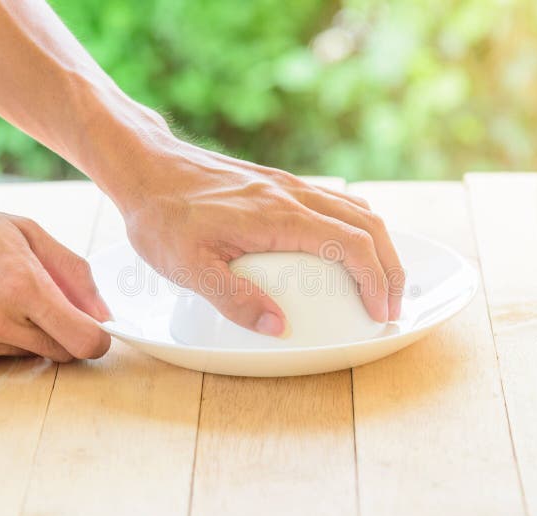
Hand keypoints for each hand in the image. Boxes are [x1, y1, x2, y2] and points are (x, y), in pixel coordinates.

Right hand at [0, 181, 110, 369]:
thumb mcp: (27, 232)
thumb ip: (73, 273)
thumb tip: (104, 314)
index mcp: (22, 285)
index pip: (84, 341)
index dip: (99, 338)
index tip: (96, 328)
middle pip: (62, 353)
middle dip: (65, 333)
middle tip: (43, 302)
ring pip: (30, 355)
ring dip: (29, 334)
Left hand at [112, 136, 404, 336]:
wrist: (146, 166)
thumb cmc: (161, 216)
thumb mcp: (187, 266)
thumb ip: (233, 298)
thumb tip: (278, 328)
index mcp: (277, 215)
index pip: (350, 244)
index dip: (375, 280)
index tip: (380, 312)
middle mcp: (292, 194)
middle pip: (367, 225)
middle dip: (390, 267)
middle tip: (391, 307)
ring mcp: (288, 185)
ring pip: (356, 211)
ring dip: (378, 247)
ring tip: (378, 284)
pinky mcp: (279, 184)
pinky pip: (335, 203)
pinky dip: (356, 230)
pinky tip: (344, 252)